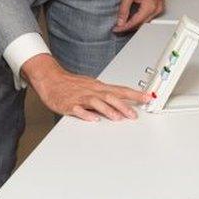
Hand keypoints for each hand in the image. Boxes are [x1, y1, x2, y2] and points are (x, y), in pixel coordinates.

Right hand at [22, 54, 150, 121]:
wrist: (51, 79)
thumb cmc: (72, 84)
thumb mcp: (92, 86)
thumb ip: (107, 94)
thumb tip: (124, 101)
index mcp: (99, 87)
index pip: (120, 90)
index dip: (135, 94)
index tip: (147, 98)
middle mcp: (92, 91)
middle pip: (110, 96)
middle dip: (123, 106)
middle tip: (134, 115)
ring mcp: (81, 97)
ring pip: (96, 102)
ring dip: (107, 110)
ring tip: (117, 118)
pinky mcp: (69, 104)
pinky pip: (78, 109)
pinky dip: (86, 114)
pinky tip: (92, 119)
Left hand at [115, 0, 163, 32]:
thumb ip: (124, 9)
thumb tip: (120, 21)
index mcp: (150, 7)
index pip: (135, 22)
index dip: (124, 27)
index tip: (116, 29)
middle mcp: (157, 9)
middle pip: (141, 24)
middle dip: (129, 27)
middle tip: (118, 27)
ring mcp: (159, 7)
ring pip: (146, 21)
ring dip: (135, 23)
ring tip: (124, 23)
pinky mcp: (159, 5)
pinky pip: (150, 16)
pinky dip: (141, 18)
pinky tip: (133, 17)